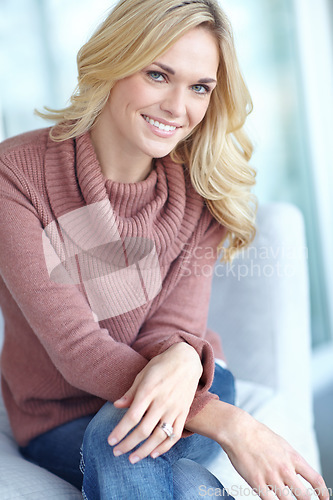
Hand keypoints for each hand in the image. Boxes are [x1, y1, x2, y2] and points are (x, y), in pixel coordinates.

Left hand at [107, 342, 202, 463]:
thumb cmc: (161, 365)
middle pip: (143, 430)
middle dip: (128, 444)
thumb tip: (116, 405)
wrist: (187, 360)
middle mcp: (162, 402)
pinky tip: (153, 454)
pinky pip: (175, 435)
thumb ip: (131, 392)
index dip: (120, 431)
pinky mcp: (184, 412)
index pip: (132, 417)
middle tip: (116, 453)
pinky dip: (165, 447)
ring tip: (132, 459)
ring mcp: (174, 408)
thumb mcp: (143, 374)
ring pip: (159, 436)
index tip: (110, 441)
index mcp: (149, 391)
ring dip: (144, 450)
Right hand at [221, 407, 328, 499]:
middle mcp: (285, 468)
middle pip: (304, 496)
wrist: (238, 430)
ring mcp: (271, 477)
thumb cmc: (258, 435)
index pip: (315, 480)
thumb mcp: (282, 444)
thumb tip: (299, 472)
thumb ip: (291, 459)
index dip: (323, 493)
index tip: (324, 499)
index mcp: (293, 457)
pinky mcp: (257, 482)